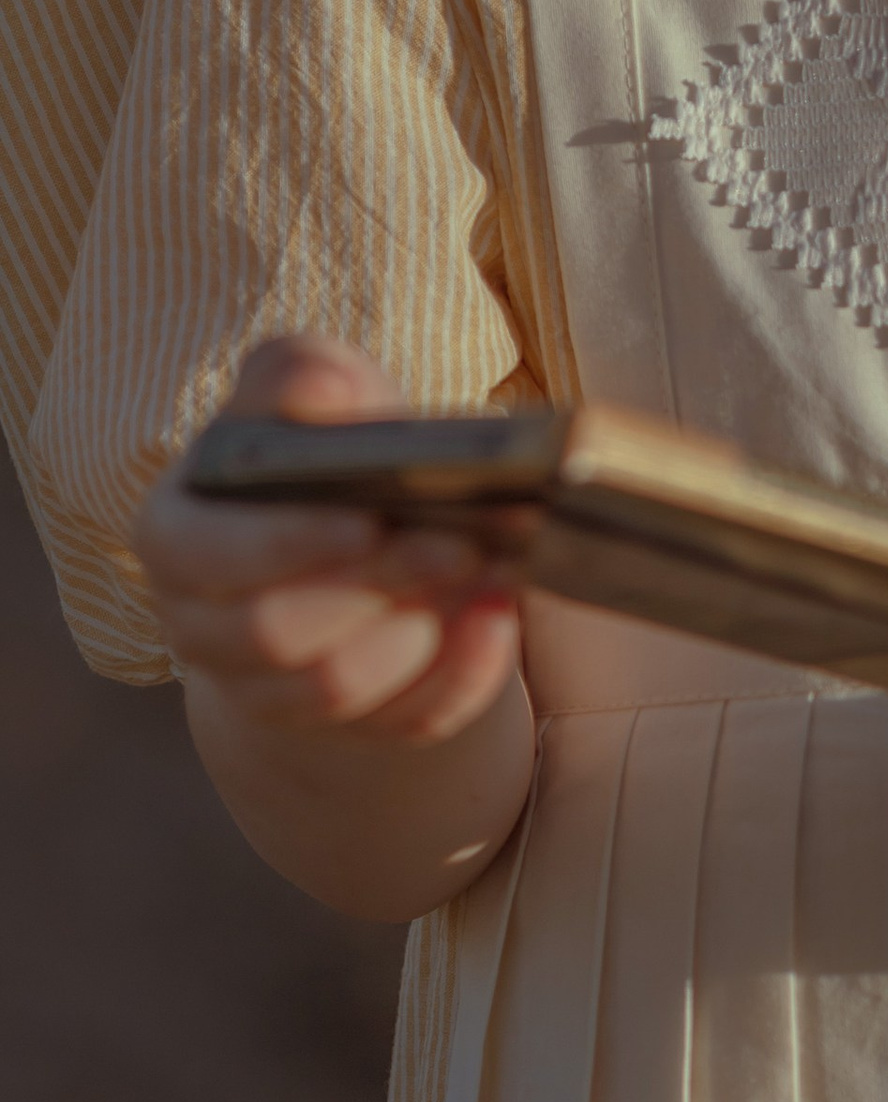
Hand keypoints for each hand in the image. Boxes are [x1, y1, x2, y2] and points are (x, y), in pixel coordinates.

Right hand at [139, 336, 524, 745]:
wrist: (365, 536)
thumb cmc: (330, 455)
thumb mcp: (318, 394)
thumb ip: (302, 374)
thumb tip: (321, 387)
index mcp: (176, 534)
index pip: (202, 556)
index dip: (285, 543)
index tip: (369, 517)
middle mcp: (201, 624)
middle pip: (274, 633)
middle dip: (374, 585)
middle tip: (457, 544)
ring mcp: (266, 689)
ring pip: (332, 688)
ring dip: (418, 631)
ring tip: (485, 571)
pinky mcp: (347, 727)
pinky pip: (403, 721)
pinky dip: (460, 673)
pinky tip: (497, 619)